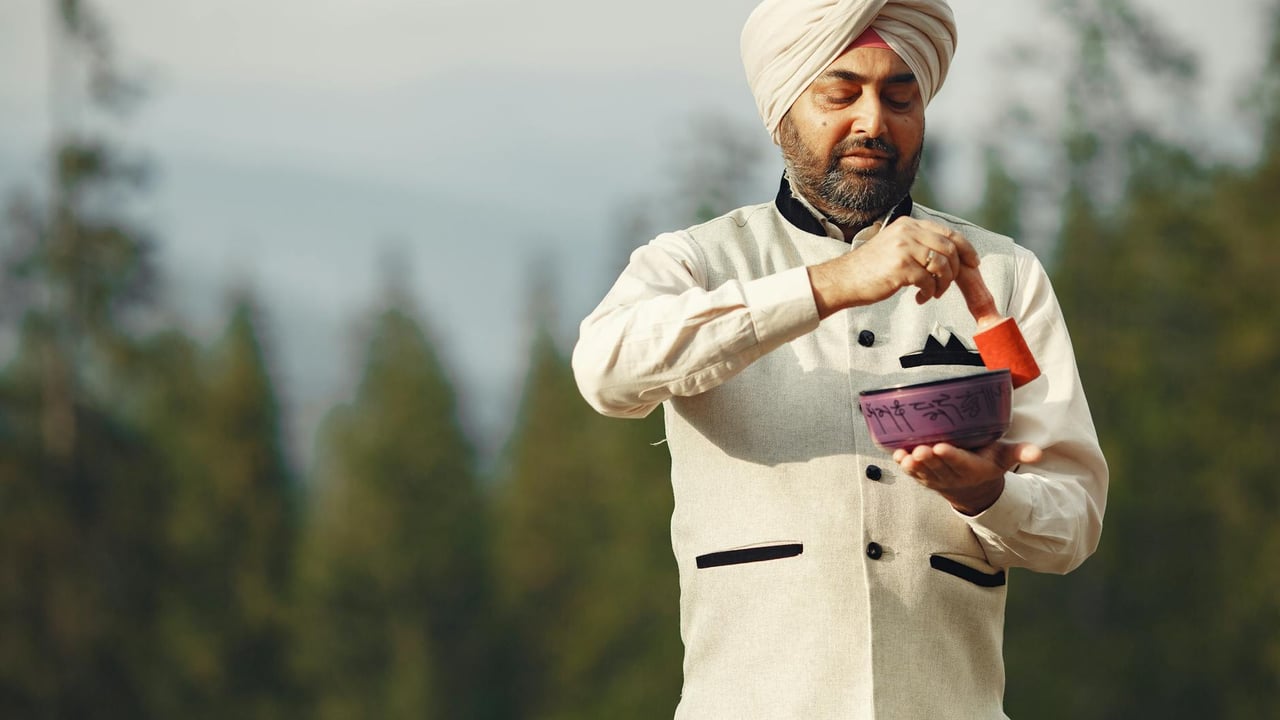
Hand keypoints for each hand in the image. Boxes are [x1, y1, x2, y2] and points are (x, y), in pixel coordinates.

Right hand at [808, 218, 979, 317]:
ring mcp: (904, 248)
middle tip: (946, 285)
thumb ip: (918, 244)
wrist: (843, 280)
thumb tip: (948, 255)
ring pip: (942, 264)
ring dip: (943, 283)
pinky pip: (929, 281)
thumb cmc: (869, 268)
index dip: (966, 249)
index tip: (973, 263)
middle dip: (954, 271)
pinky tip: (919, 297)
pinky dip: (929, 292)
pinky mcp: (900, 267)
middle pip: (949, 249)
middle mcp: (907, 231)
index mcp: (908, 224)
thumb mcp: (895, 246)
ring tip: (933, 293)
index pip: (948, 232)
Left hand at [893, 441, 1042, 515]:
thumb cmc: (988, 464)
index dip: (951, 456)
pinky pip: (914, 474)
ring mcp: (937, 478)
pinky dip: (905, 467)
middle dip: (929, 458)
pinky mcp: (925, 478)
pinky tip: (897, 456)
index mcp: (973, 468)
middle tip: (920, 449)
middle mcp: (953, 475)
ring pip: (924, 472)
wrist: (974, 490)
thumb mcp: (1005, 458)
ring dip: (914, 465)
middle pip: (939, 467)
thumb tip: (1038, 453)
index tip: (941, 447)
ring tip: (906, 456)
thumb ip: (1020, 453)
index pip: (961, 462)